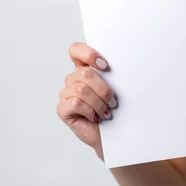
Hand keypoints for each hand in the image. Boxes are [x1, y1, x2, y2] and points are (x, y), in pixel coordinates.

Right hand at [56, 43, 116, 157]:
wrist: (115, 135)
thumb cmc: (116, 111)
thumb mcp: (117, 88)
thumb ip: (112, 74)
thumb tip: (122, 63)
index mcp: (85, 68)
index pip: (76, 50)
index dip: (88, 54)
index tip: (105, 66)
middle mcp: (73, 79)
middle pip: (84, 72)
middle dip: (103, 89)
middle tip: (113, 102)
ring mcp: (66, 94)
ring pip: (81, 89)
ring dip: (98, 102)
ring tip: (106, 112)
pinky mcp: (62, 109)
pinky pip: (75, 103)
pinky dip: (90, 111)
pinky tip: (95, 117)